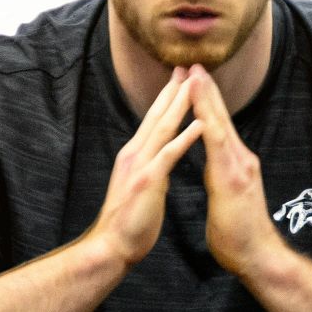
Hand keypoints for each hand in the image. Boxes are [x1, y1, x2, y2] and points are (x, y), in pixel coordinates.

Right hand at [87, 67, 202, 267]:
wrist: (112, 245)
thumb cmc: (128, 222)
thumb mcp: (140, 189)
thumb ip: (150, 171)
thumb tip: (160, 164)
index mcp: (134, 155)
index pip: (152, 121)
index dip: (166, 99)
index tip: (179, 79)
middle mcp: (135, 154)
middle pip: (157, 116)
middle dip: (173, 90)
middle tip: (186, 67)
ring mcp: (140, 165)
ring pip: (163, 128)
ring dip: (180, 104)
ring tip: (195, 84)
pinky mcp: (148, 180)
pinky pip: (169, 154)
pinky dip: (185, 137)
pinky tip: (200, 124)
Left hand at [187, 67, 291, 281]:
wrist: (258, 256)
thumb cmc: (240, 236)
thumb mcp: (227, 200)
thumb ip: (222, 182)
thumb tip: (216, 175)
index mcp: (236, 165)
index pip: (218, 128)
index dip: (207, 104)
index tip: (195, 82)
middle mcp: (241, 159)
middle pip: (221, 118)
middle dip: (207, 90)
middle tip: (194, 64)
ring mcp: (240, 165)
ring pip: (219, 123)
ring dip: (206, 97)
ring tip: (195, 73)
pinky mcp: (234, 176)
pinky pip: (217, 141)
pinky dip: (207, 119)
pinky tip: (198, 106)